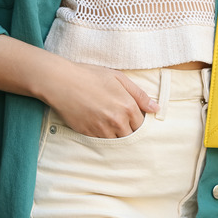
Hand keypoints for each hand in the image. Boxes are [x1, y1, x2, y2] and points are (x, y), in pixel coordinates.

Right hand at [42, 63, 159, 137]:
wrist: (61, 82)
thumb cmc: (90, 76)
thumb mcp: (119, 78)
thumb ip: (139, 95)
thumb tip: (156, 108)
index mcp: (128, 106)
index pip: (142, 124)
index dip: (138, 120)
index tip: (132, 115)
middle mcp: (117, 121)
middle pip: (131, 135)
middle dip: (129, 129)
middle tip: (119, 118)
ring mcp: (102, 130)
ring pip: (117, 141)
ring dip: (116, 134)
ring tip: (108, 120)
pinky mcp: (88, 134)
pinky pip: (102, 141)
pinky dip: (103, 135)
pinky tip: (98, 122)